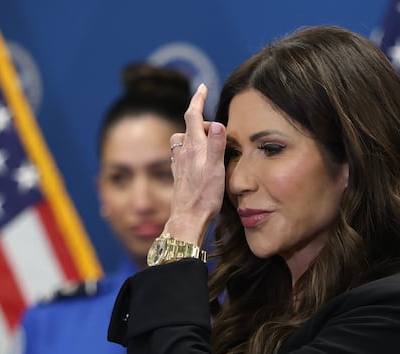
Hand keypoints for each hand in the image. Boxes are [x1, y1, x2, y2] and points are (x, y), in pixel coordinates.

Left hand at [164, 84, 225, 244]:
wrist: (188, 219)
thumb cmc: (204, 197)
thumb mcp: (216, 170)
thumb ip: (217, 146)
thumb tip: (218, 124)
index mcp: (193, 147)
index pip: (193, 115)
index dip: (198, 99)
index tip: (202, 86)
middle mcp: (183, 152)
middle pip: (189, 127)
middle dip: (202, 123)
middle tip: (220, 134)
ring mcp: (179, 163)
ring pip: (183, 140)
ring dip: (194, 136)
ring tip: (208, 144)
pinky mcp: (179, 175)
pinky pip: (181, 154)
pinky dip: (189, 150)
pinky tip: (195, 160)